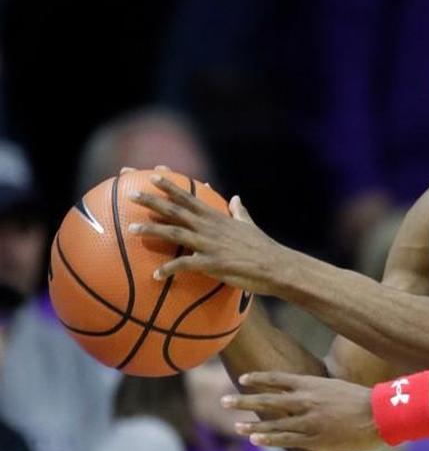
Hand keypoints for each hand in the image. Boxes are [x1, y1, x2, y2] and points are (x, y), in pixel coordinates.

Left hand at [127, 171, 297, 295]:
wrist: (275, 266)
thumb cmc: (262, 247)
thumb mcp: (249, 224)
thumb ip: (239, 212)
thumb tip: (236, 198)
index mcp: (217, 217)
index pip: (189, 197)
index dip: (170, 186)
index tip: (153, 175)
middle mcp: (210, 227)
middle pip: (176, 210)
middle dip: (152, 201)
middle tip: (131, 194)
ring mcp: (210, 244)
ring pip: (175, 233)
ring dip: (152, 230)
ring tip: (130, 229)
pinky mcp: (212, 263)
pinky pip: (185, 265)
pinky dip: (168, 269)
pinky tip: (155, 276)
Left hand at [224, 371, 379, 450]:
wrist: (376, 414)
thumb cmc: (361, 400)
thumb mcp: (337, 388)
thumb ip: (319, 391)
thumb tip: (309, 393)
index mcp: (312, 384)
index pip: (278, 378)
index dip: (259, 378)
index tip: (243, 378)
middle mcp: (305, 400)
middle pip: (268, 400)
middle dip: (244, 401)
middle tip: (224, 401)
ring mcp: (307, 419)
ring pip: (272, 422)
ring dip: (251, 424)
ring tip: (235, 425)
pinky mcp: (312, 437)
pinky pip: (285, 438)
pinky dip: (268, 439)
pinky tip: (255, 439)